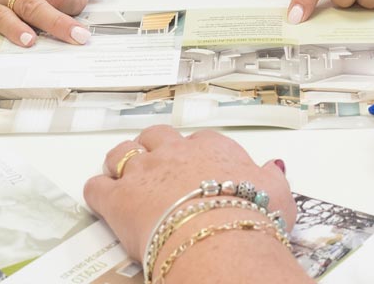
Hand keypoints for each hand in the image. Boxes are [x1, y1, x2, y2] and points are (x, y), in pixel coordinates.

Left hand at [84, 127, 296, 264]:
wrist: (219, 238)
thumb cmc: (250, 216)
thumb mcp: (278, 193)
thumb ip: (272, 177)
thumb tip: (274, 168)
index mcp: (214, 148)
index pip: (199, 140)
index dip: (192, 154)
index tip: (193, 166)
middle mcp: (177, 153)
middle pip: (156, 135)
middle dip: (151, 145)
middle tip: (152, 161)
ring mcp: (145, 172)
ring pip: (123, 153)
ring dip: (120, 161)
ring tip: (119, 172)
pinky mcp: (118, 200)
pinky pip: (97, 187)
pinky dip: (96, 190)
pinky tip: (98, 196)